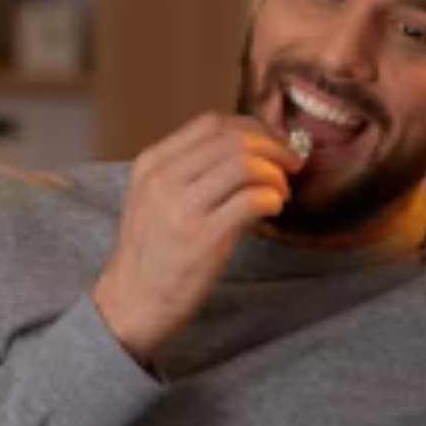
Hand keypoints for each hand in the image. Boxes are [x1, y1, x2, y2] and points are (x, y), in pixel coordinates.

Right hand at [91, 113, 300, 363]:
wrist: (134, 301)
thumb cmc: (153, 252)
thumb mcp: (155, 198)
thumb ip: (192, 172)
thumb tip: (253, 154)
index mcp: (151, 163)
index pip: (211, 123)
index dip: (252, 128)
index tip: (272, 142)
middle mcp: (164, 179)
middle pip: (233, 140)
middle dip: (273, 147)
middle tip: (291, 163)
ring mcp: (182, 208)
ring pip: (245, 165)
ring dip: (275, 174)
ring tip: (282, 192)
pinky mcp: (204, 238)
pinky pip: (252, 200)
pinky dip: (273, 198)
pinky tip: (273, 208)